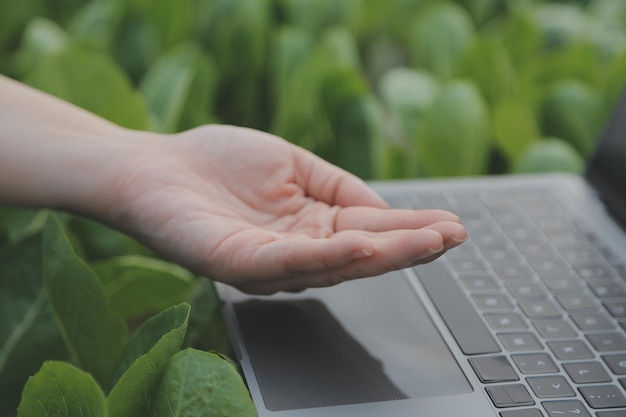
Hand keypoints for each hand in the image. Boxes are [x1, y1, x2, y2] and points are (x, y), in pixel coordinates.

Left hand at [103, 125, 465, 293]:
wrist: (156, 166)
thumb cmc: (219, 164)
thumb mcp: (293, 163)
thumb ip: (338, 186)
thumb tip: (384, 210)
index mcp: (311, 227)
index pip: (370, 231)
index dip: (410, 228)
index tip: (451, 223)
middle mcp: (297, 251)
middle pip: (361, 255)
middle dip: (408, 247)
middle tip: (452, 237)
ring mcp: (268, 262)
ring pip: (332, 265)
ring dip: (382, 255)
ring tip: (426, 243)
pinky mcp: (237, 264)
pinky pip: (287, 263)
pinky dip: (326, 258)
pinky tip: (361, 248)